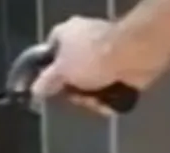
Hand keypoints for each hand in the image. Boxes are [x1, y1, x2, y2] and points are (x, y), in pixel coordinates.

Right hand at [30, 16, 169, 113]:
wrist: (134, 56)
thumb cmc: (93, 57)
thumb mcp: (61, 71)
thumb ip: (45, 82)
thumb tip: (35, 91)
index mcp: (66, 34)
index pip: (50, 55)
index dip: (49, 75)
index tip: (49, 90)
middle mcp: (85, 41)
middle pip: (71, 76)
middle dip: (74, 92)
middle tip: (77, 96)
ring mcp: (104, 55)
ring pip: (90, 87)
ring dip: (91, 99)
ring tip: (97, 99)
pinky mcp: (121, 69)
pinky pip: (108, 91)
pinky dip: (108, 99)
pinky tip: (109, 101)